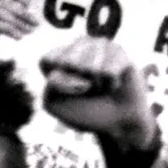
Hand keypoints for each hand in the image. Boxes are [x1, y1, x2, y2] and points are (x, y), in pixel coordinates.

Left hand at [40, 38, 157, 154]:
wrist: (117, 122)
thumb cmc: (85, 110)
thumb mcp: (54, 103)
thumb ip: (52, 84)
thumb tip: (80, 67)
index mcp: (59, 53)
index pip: (47, 60)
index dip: (56, 83)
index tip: (67, 92)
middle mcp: (80, 44)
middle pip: (68, 62)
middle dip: (77, 85)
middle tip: (88, 90)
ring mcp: (100, 45)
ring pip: (90, 67)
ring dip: (96, 86)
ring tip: (102, 87)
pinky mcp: (119, 51)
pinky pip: (109, 72)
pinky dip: (111, 85)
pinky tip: (114, 85)